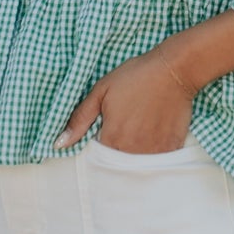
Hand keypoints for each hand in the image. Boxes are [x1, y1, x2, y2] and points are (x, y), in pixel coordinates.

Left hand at [55, 45, 195, 152]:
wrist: (174, 70)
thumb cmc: (136, 76)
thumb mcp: (101, 92)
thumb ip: (79, 120)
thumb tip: (59, 143)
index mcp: (112, 138)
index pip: (98, 156)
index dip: (100, 143)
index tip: (106, 128)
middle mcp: (132, 150)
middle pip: (118, 162)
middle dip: (117, 149)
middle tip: (126, 124)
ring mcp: (154, 151)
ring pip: (137, 164)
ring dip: (135, 151)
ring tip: (139, 126)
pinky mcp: (171, 147)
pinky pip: (157, 160)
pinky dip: (153, 150)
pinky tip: (153, 131)